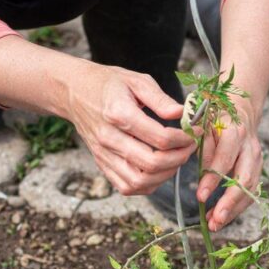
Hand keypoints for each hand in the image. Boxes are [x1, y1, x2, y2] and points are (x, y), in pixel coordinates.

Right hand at [69, 64, 196, 194]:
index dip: (184, 138)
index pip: (160, 138)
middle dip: (179, 158)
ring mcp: (104, 155)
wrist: (74, 92)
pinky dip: (148, 185)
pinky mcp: (102, 164)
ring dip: (165, 175)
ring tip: (176, 159)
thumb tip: (183, 113)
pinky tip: (158, 170)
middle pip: (152, 164)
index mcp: (119, 114)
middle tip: (189, 147)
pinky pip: (127, 187)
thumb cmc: (108, 84)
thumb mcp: (136, 80)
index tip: (194, 132)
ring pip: (140, 182)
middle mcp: (109, 138)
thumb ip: (161, 99)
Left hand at [197, 104, 262, 231]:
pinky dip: (236, 207)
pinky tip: (219, 217)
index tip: (200, 197)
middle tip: (214, 221)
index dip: (213, 180)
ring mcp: (257, 160)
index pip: (225, 160)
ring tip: (214, 224)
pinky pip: (250, 192)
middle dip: (230, 203)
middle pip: (244, 180)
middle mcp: (250, 148)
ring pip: (250, 190)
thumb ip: (204, 148)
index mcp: (235, 133)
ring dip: (233, 210)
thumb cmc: (215, 118)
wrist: (239, 110)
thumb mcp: (204, 126)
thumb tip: (204, 174)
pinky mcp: (258, 169)